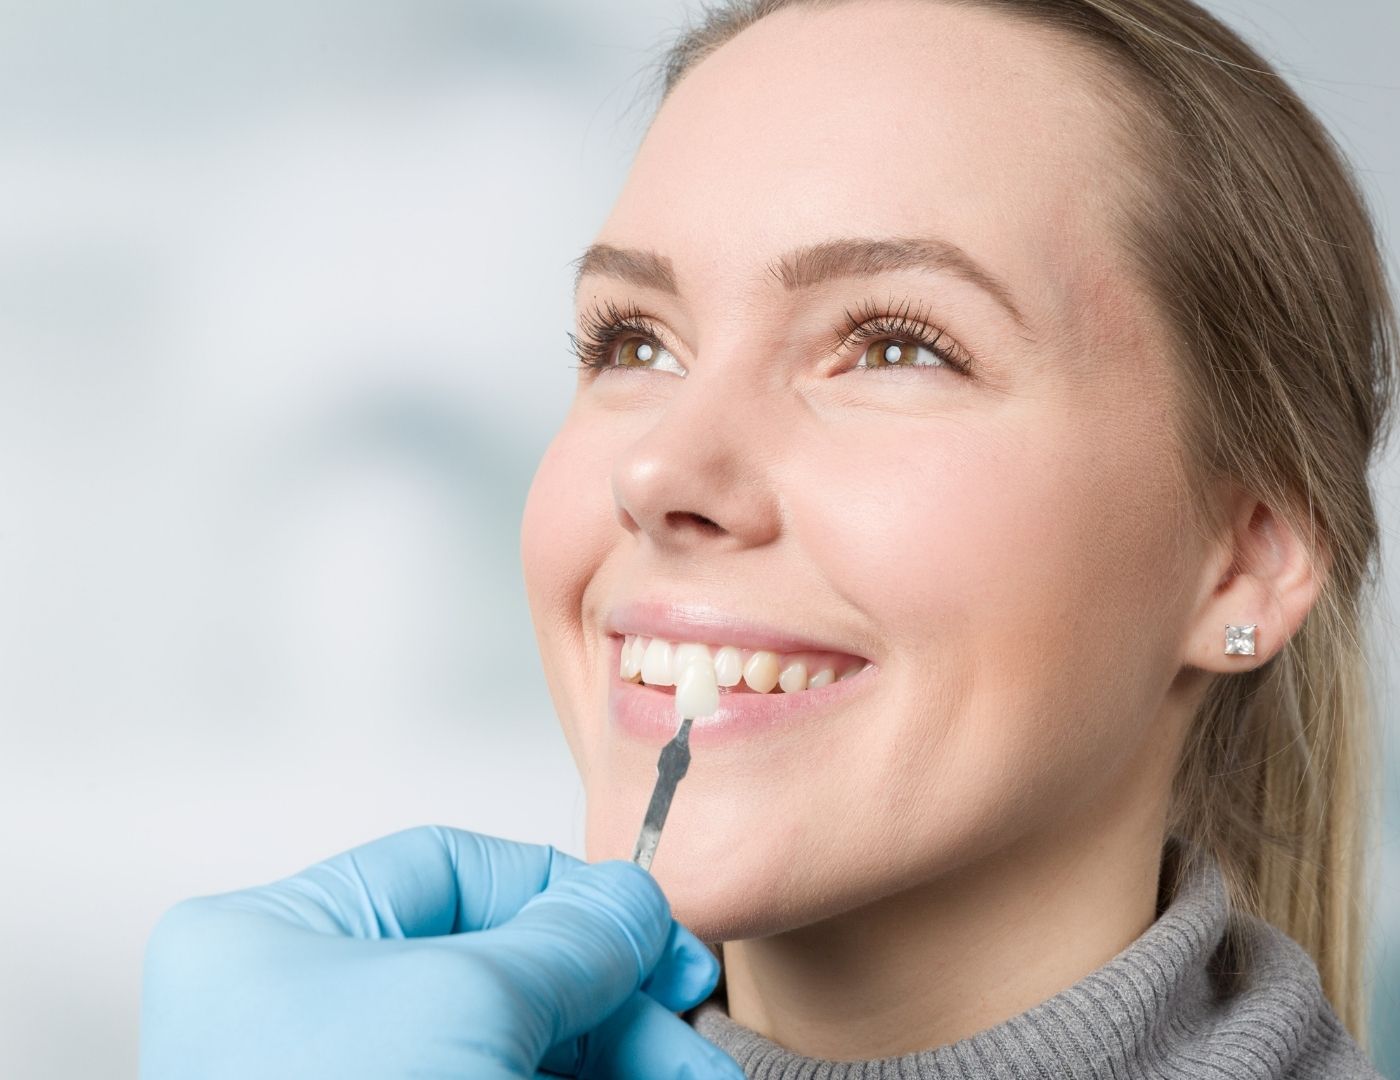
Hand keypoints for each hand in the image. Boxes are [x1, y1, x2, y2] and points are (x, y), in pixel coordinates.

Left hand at [139, 825, 741, 1078]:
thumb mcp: (466, 1006)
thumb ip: (563, 940)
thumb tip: (627, 900)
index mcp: (274, 939)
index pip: (448, 869)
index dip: (565, 894)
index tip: (651, 933)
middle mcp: (307, 1010)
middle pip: (499, 968)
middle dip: (613, 1002)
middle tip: (692, 1034)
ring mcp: (357, 1079)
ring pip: (513, 1045)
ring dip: (617, 1061)